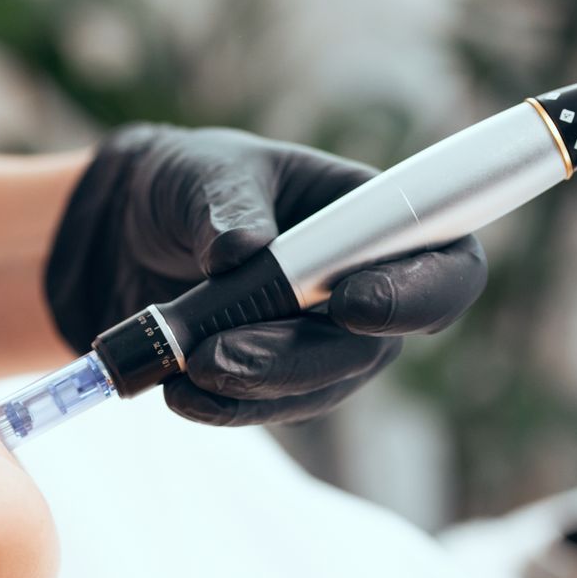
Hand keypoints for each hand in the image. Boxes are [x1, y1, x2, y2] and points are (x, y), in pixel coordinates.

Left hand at [42, 124, 487, 424]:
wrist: (128, 233)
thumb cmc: (190, 184)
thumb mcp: (205, 170)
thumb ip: (226, 201)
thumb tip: (242, 247)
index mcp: (379, 218)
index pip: (448, 267)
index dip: (417, 295)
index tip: (351, 304)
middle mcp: (367, 288)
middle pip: (372, 348)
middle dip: (296, 357)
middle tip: (218, 353)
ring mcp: (323, 342)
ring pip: (318, 387)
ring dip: (254, 387)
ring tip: (186, 368)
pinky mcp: (275, 379)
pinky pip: (268, 407)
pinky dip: (224, 406)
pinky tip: (177, 392)